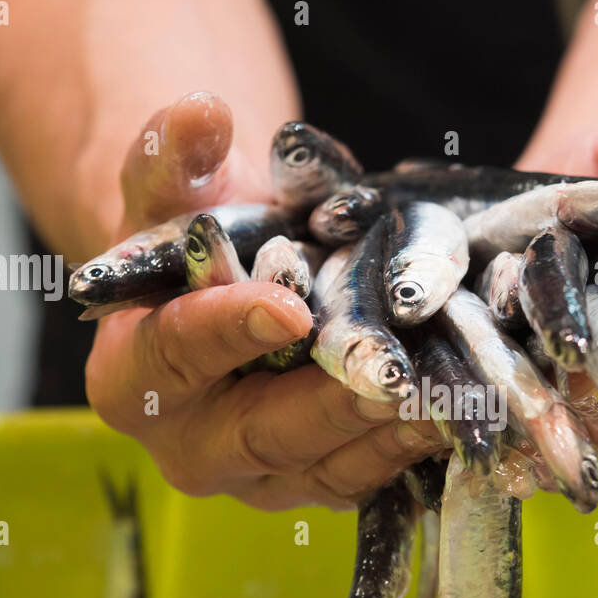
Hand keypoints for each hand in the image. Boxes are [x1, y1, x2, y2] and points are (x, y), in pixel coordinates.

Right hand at [86, 92, 442, 509]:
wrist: (231, 295)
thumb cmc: (197, 240)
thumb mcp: (176, 191)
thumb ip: (177, 155)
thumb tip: (201, 111)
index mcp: (131, 379)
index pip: (177, 356)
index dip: (230, 331)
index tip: (288, 307)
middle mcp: (191, 448)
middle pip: (265, 434)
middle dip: (336, 402)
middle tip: (398, 375)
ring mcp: (260, 480)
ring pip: (331, 469)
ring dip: (395, 433)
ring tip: (454, 393)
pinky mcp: (318, 486)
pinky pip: (371, 481)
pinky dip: (420, 448)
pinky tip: (466, 410)